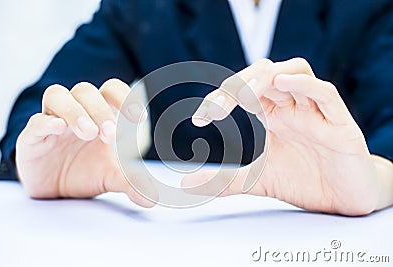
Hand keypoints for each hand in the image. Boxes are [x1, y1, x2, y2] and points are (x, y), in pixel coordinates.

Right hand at [16, 79, 156, 206]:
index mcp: (99, 114)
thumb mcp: (112, 176)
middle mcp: (76, 111)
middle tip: (112, 135)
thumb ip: (132, 182)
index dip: (125, 97)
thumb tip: (152, 199)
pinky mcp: (32, 138)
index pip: (111, 90)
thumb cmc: (87, 171)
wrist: (55, 189)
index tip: (139, 118)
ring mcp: (52, 122)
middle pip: (85, 92)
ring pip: (57, 95)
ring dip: (75, 111)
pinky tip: (58, 128)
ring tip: (89, 133)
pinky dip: (46, 122)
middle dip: (100, 110)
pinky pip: (35, 122)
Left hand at [183, 58, 392, 215]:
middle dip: (238, 85)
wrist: (343, 201)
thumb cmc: (304, 181)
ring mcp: (317, 112)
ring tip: (243, 93)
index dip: (220, 99)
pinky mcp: (340, 124)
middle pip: (265, 74)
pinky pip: (325, 94)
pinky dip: (305, 84)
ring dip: (266, 77)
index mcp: (273, 114)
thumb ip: (225, 181)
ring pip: (295, 71)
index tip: (200, 118)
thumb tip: (186, 184)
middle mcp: (293, 106)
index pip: (244, 92)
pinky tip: (283, 82)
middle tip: (216, 108)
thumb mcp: (257, 180)